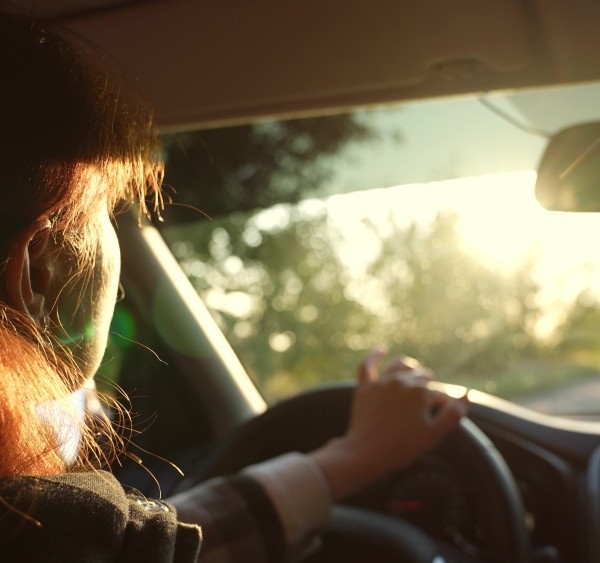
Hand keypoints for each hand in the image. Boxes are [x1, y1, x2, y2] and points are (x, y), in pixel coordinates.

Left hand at [310, 348, 467, 500]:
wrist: (366, 454)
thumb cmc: (402, 446)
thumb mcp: (433, 434)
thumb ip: (453, 414)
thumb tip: (467, 394)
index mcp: (421, 391)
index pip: (440, 393)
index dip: (443, 406)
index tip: (440, 418)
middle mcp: (401, 380)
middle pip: (423, 376)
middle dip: (429, 387)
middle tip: (427, 406)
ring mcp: (381, 381)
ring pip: (401, 364)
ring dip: (411, 368)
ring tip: (415, 376)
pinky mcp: (365, 386)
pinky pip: (367, 364)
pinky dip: (374, 355)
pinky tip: (381, 350)